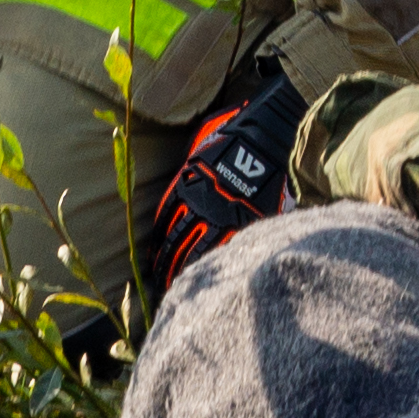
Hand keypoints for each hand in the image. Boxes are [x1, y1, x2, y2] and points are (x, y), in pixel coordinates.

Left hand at [150, 75, 310, 289]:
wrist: (264, 134)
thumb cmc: (232, 132)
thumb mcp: (201, 142)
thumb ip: (193, 161)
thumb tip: (189, 165)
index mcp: (185, 185)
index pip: (165, 219)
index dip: (158, 241)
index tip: (154, 258)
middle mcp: (199, 203)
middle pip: (176, 240)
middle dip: (167, 262)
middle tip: (161, 280)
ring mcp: (222, 213)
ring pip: (197, 248)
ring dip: (186, 268)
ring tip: (181, 285)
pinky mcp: (245, 219)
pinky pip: (225, 245)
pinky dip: (215, 261)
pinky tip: (210, 273)